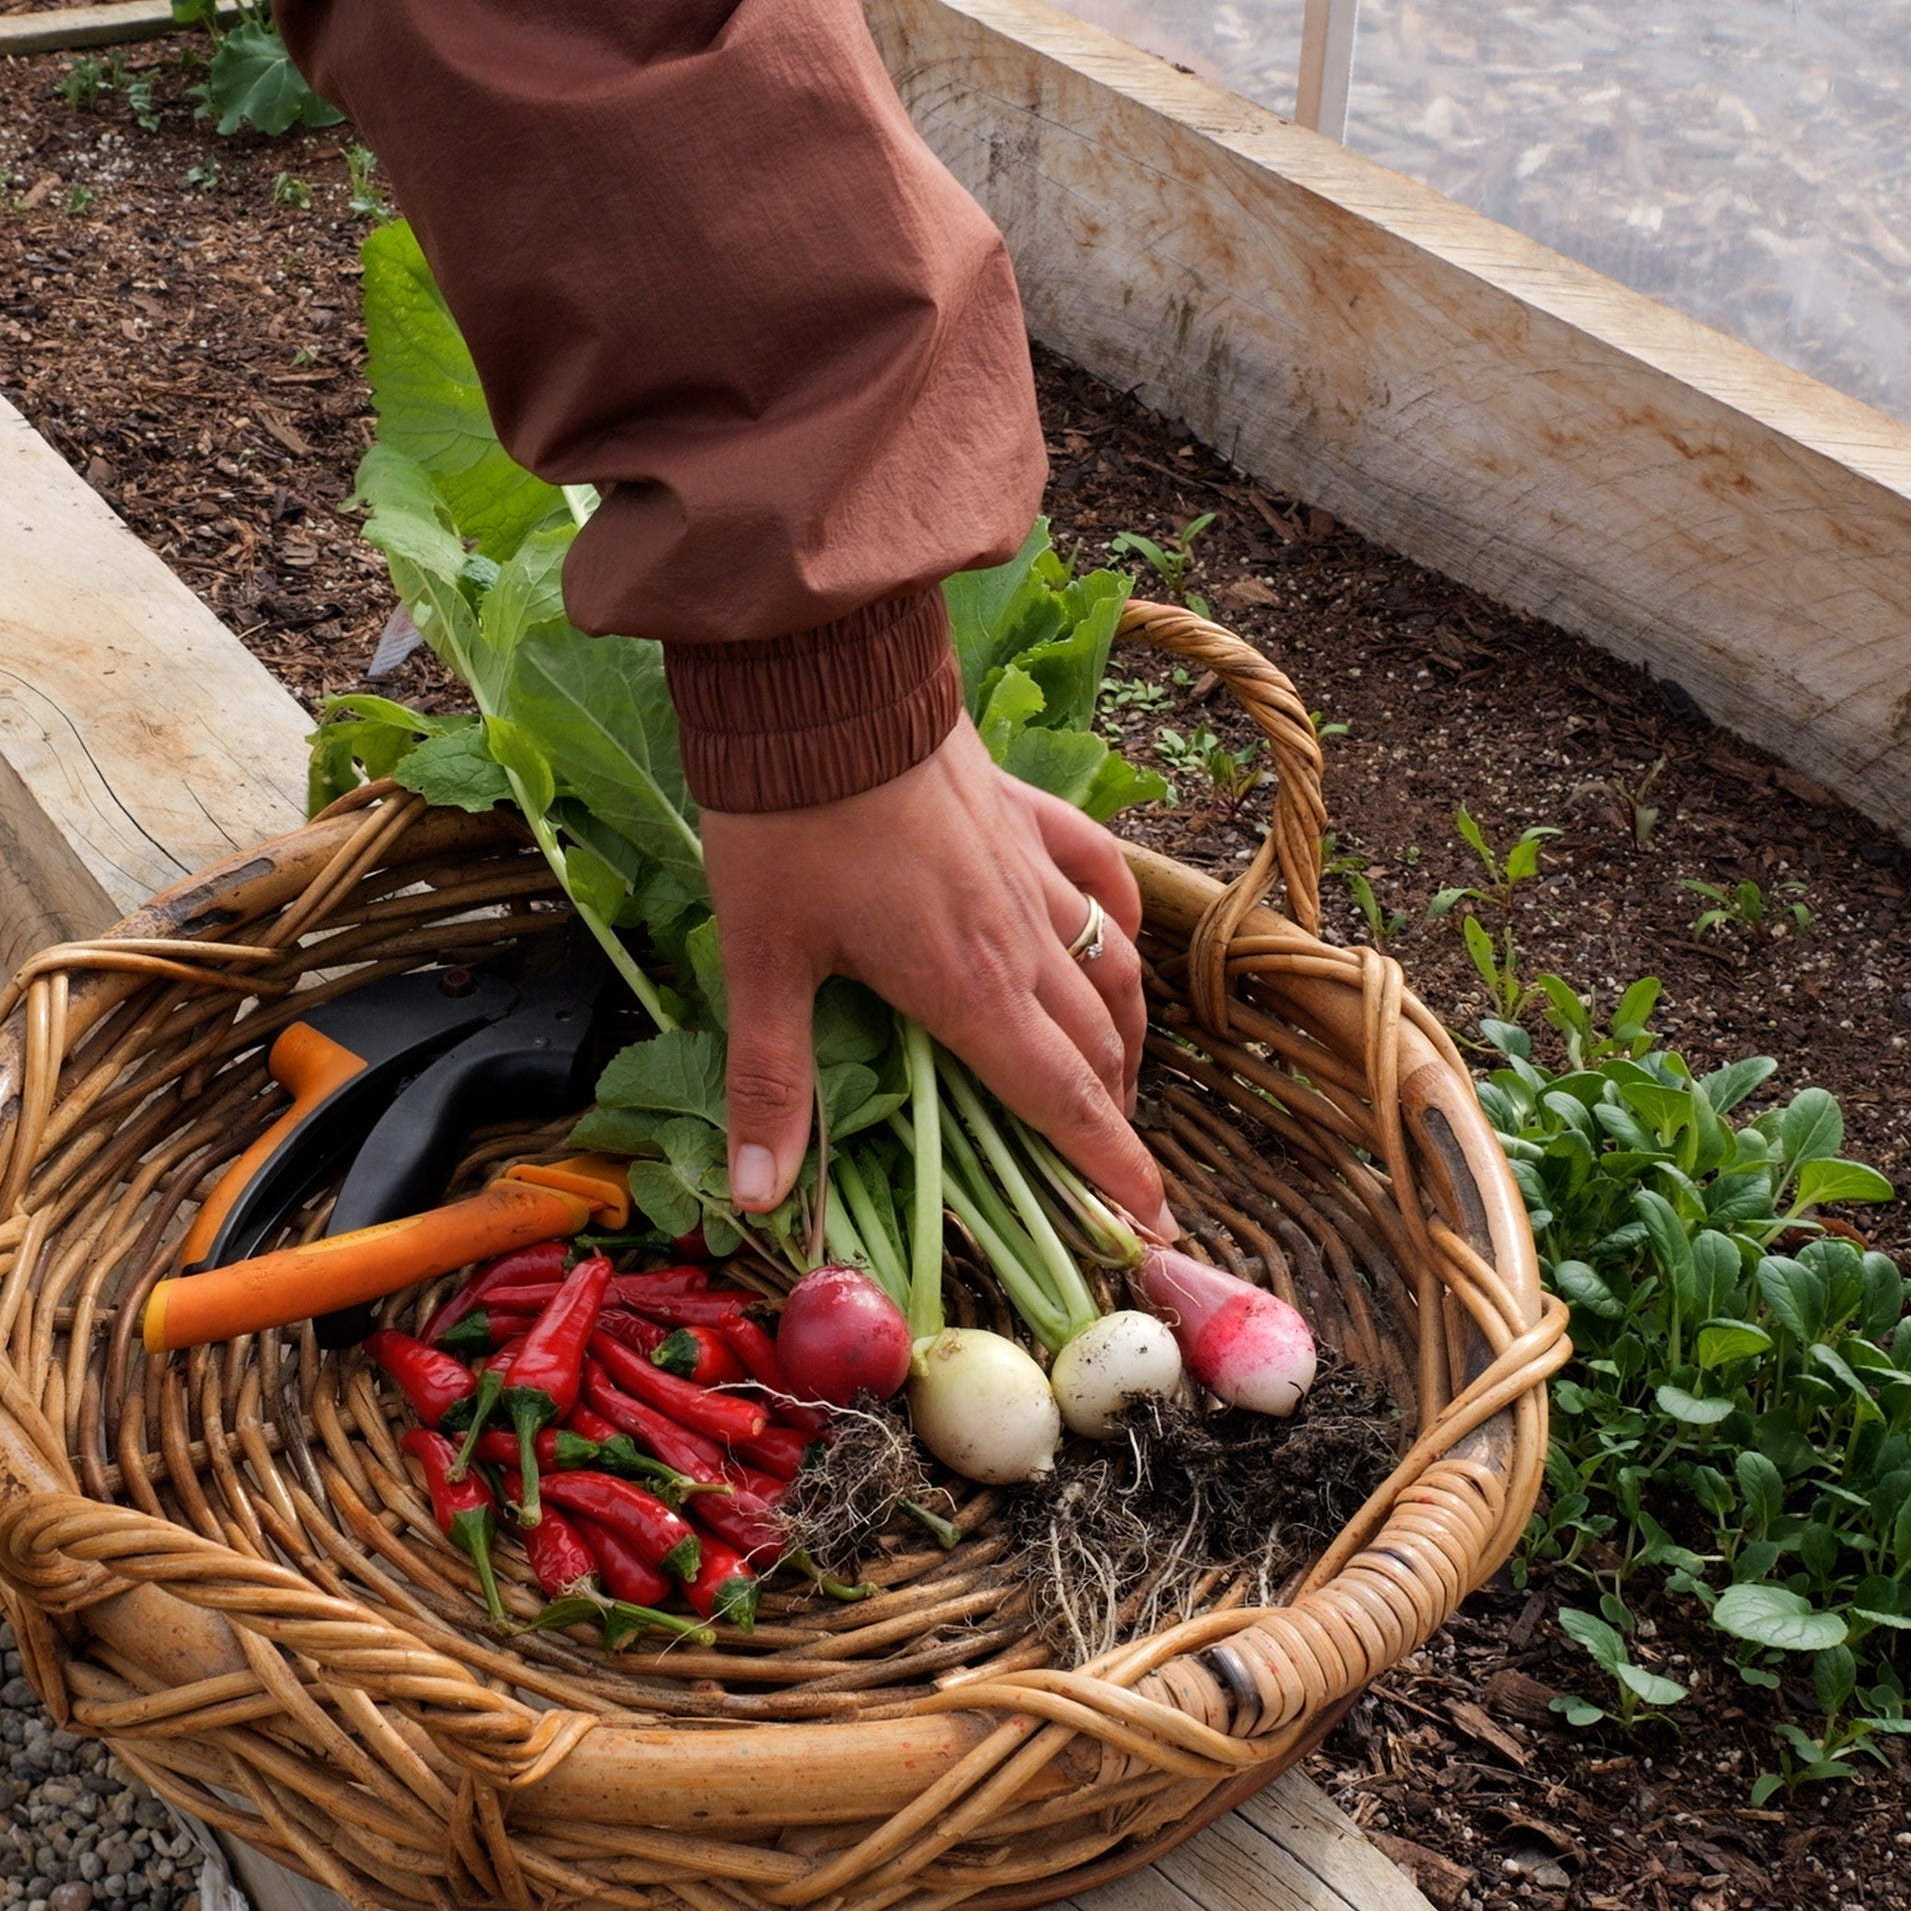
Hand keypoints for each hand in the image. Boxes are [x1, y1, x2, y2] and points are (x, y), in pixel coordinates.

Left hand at [701, 723, 1172, 1238]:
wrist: (821, 687)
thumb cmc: (787, 825)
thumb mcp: (761, 960)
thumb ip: (770, 1080)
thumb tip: (757, 1195)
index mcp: (967, 987)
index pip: (1062, 1100)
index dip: (1111, 1168)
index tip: (1153, 1224)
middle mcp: (1021, 938)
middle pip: (1095, 1045)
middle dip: (1116, 1116)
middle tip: (1116, 1169)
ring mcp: (1032, 871)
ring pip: (1110, 967)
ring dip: (1125, 1032)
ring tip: (1120, 1078)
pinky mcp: (1028, 814)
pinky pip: (1100, 875)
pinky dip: (1119, 921)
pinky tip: (1119, 942)